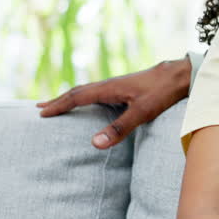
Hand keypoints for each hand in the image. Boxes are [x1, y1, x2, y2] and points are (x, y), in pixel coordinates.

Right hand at [36, 58, 192, 148]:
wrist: (179, 75)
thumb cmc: (161, 93)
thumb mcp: (141, 113)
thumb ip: (119, 129)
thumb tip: (94, 144)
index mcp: (108, 89)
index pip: (76, 97)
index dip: (58, 105)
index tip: (41, 113)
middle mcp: (108, 84)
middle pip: (77, 92)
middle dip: (58, 101)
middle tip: (39, 108)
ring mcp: (116, 85)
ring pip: (86, 91)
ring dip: (69, 98)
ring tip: (56, 104)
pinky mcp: (124, 88)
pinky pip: (96, 93)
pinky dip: (84, 98)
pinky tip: (87, 103)